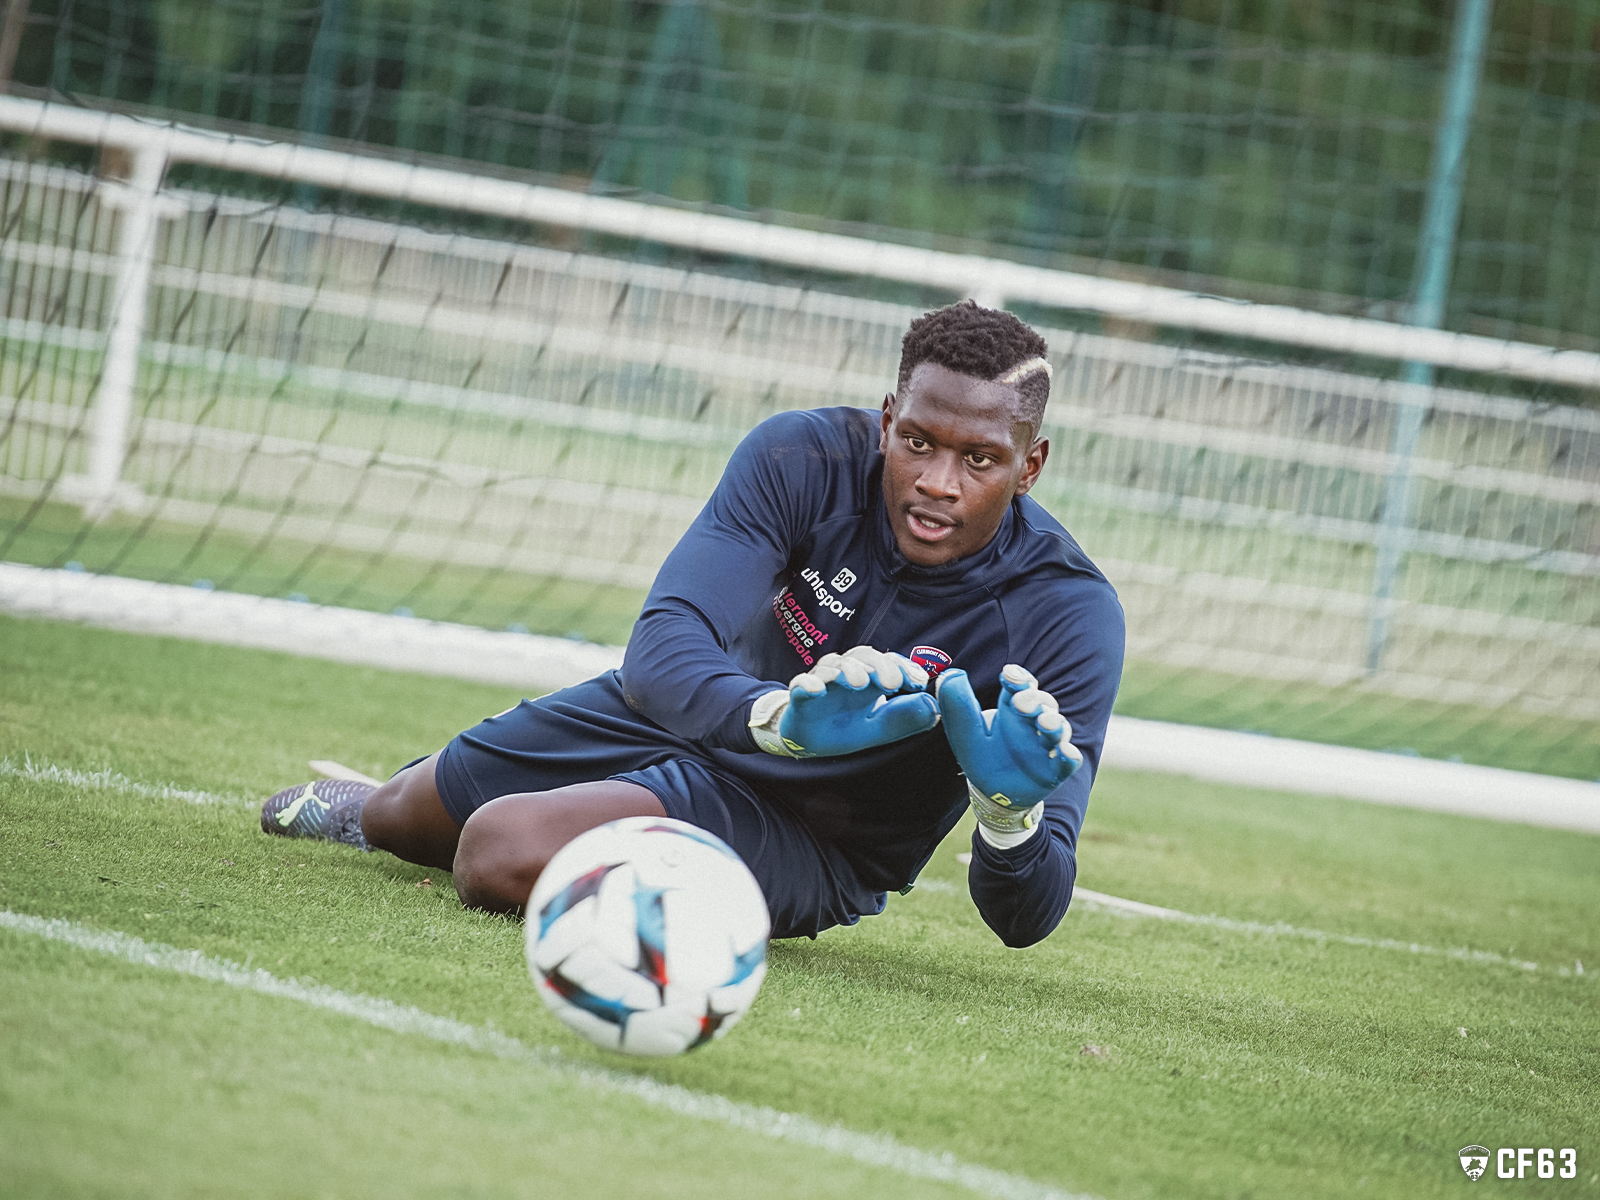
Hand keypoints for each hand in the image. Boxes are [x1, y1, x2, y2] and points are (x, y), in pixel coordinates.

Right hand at [749, 646, 938, 757]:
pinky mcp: (800, 696)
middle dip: (879, 666)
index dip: (903, 667)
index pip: (889, 662)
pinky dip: (808, 684)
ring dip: (848, 670)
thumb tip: (934, 706)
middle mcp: (847, 673)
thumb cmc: (845, 728)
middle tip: (891, 684)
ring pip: (834, 665)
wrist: (807, 741)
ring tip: (858, 682)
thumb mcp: (880, 728)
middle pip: (863, 655)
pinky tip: (816, 689)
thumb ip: (905, 718)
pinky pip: (801, 684)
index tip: (918, 682)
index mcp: (870, 679)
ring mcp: (823, 682)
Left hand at [936, 664, 1081, 841]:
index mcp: (1011, 708)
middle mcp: (1032, 722)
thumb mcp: (965, 733)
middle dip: (1033, 699)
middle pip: (1042, 702)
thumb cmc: (982, 757)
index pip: (1020, 685)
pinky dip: (1070, 756)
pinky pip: (1069, 761)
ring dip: (1054, 723)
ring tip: (1045, 723)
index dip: (1018, 678)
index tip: (1007, 675)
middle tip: (1019, 702)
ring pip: (1058, 727)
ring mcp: (1046, 745)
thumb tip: (952, 674)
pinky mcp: (1055, 771)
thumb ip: (958, 707)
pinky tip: (1066, 752)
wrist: (993, 794)